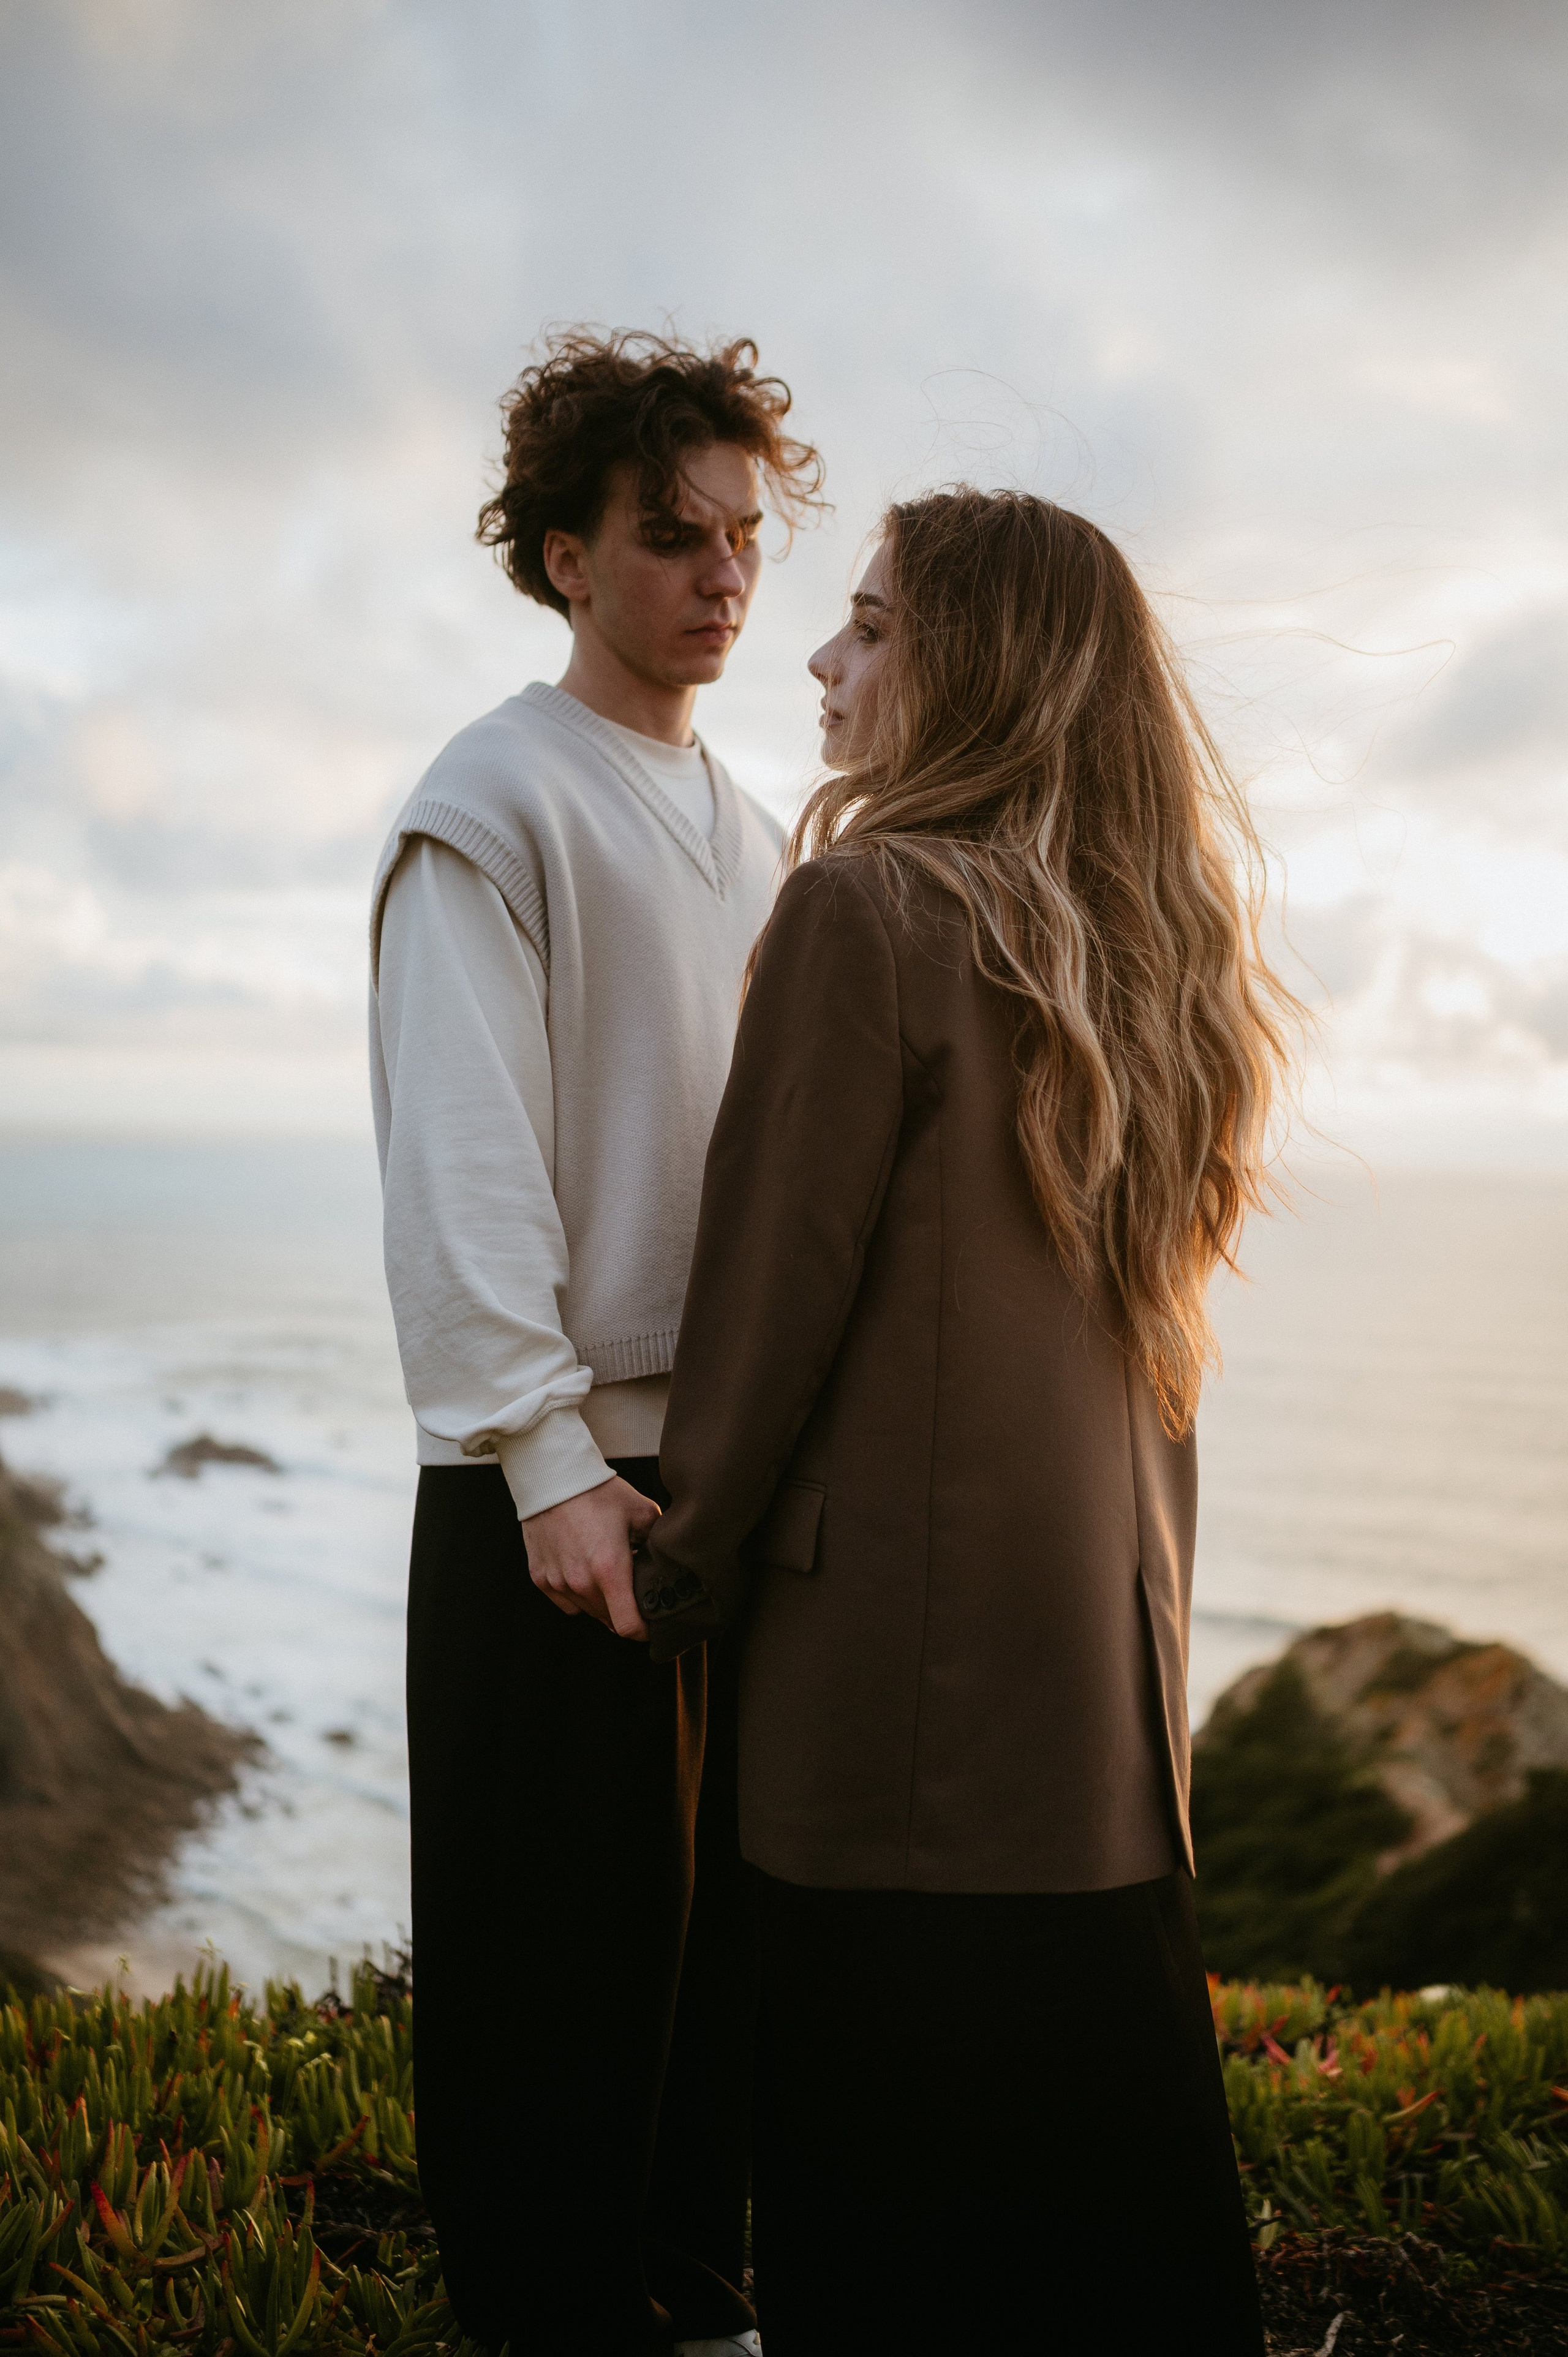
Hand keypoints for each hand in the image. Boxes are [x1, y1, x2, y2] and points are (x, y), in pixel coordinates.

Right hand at [521, 1475, 660, 1638]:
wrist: (552, 1476)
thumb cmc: (598, 1491)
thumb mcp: (641, 1511)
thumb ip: (659, 1542)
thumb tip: (673, 1560)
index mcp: (610, 1570)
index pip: (628, 1627)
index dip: (644, 1630)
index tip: (651, 1622)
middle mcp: (581, 1582)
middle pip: (610, 1620)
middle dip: (624, 1609)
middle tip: (631, 1585)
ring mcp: (557, 1582)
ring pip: (588, 1611)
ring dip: (601, 1601)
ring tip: (606, 1571)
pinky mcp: (540, 1577)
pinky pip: (566, 1601)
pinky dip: (577, 1594)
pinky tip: (583, 1568)